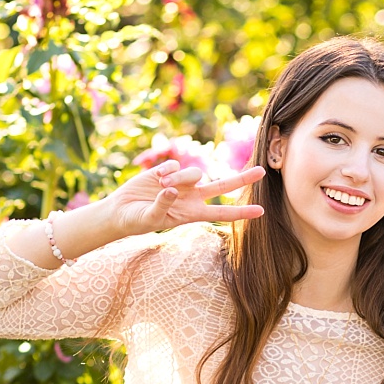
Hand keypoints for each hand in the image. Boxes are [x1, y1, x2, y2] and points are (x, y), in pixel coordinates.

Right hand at [104, 161, 265, 235]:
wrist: (120, 210)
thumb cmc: (136, 220)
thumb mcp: (149, 218)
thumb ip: (162, 205)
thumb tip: (172, 189)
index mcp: (193, 213)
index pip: (222, 213)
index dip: (241, 212)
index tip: (261, 211)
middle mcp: (192, 197)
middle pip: (223, 186)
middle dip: (243, 178)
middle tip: (263, 171)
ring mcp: (183, 182)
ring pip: (195, 172)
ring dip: (179, 177)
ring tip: (162, 185)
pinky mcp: (170, 170)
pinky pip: (176, 164)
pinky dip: (166, 170)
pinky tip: (155, 178)